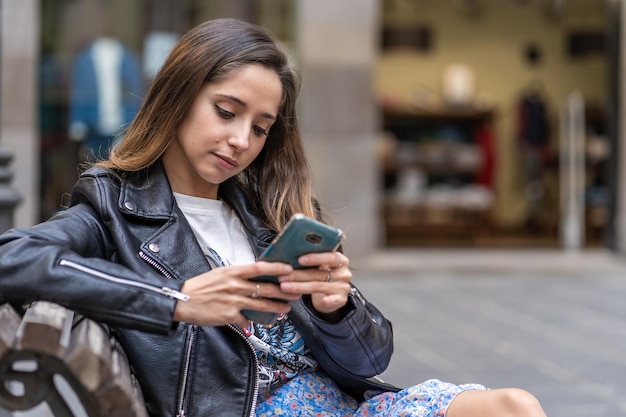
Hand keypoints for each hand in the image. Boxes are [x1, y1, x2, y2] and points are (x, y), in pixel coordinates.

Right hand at [173, 261, 298, 327]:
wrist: (183, 301)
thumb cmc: (201, 286)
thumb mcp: (221, 274)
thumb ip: (238, 275)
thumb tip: (256, 276)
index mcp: (233, 271)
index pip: (260, 267)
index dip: (276, 268)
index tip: (289, 269)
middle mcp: (235, 285)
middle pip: (266, 287)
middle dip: (284, 291)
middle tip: (295, 293)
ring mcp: (233, 300)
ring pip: (262, 304)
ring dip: (277, 307)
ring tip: (287, 308)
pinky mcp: (230, 315)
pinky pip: (247, 319)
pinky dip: (252, 322)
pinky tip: (257, 323)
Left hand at [279, 251, 350, 318]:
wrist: (331, 295)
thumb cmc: (321, 276)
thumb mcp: (319, 266)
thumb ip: (309, 261)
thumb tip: (288, 256)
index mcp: (340, 260)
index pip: (329, 256)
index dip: (315, 258)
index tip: (299, 260)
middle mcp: (343, 272)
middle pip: (320, 273)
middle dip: (299, 275)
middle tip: (282, 276)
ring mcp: (343, 286)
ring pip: (319, 286)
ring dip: (300, 287)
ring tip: (284, 287)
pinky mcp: (342, 299)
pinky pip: (334, 300)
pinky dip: (329, 301)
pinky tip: (324, 301)